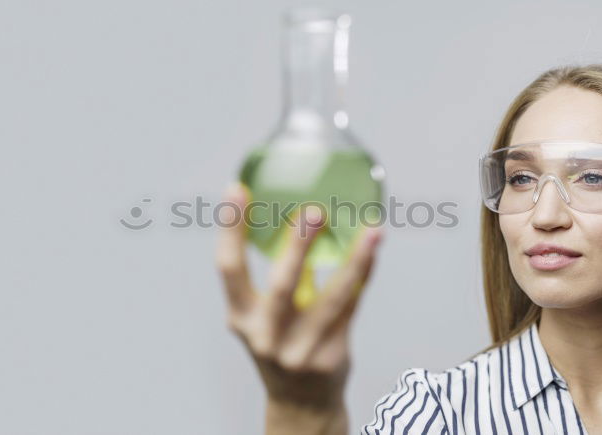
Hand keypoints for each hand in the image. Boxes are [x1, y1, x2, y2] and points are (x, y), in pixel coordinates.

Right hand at [215, 182, 382, 410]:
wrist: (300, 404)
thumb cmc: (281, 345)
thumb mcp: (263, 317)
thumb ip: (278, 277)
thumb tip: (299, 218)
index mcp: (241, 318)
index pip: (228, 268)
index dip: (230, 229)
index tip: (237, 189)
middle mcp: (266, 335)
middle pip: (282, 285)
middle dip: (298, 246)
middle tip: (313, 211)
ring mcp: (300, 349)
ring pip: (332, 299)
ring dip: (354, 261)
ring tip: (371, 231)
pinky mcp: (332, 354)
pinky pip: (352, 307)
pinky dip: (363, 274)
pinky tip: (373, 249)